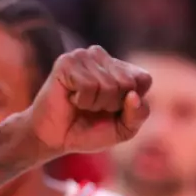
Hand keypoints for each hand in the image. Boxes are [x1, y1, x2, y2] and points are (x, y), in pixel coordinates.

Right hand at [24, 46, 151, 157]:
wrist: (52, 139)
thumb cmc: (86, 132)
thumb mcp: (123, 130)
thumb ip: (138, 115)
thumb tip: (133, 95)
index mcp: (119, 67)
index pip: (143, 79)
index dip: (129, 103)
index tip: (110, 110)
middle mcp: (102, 57)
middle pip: (127, 83)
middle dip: (111, 105)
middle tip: (91, 108)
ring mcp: (83, 57)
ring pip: (107, 85)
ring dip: (94, 104)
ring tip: (80, 104)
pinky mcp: (66, 62)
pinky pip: (88, 85)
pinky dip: (81, 100)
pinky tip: (70, 99)